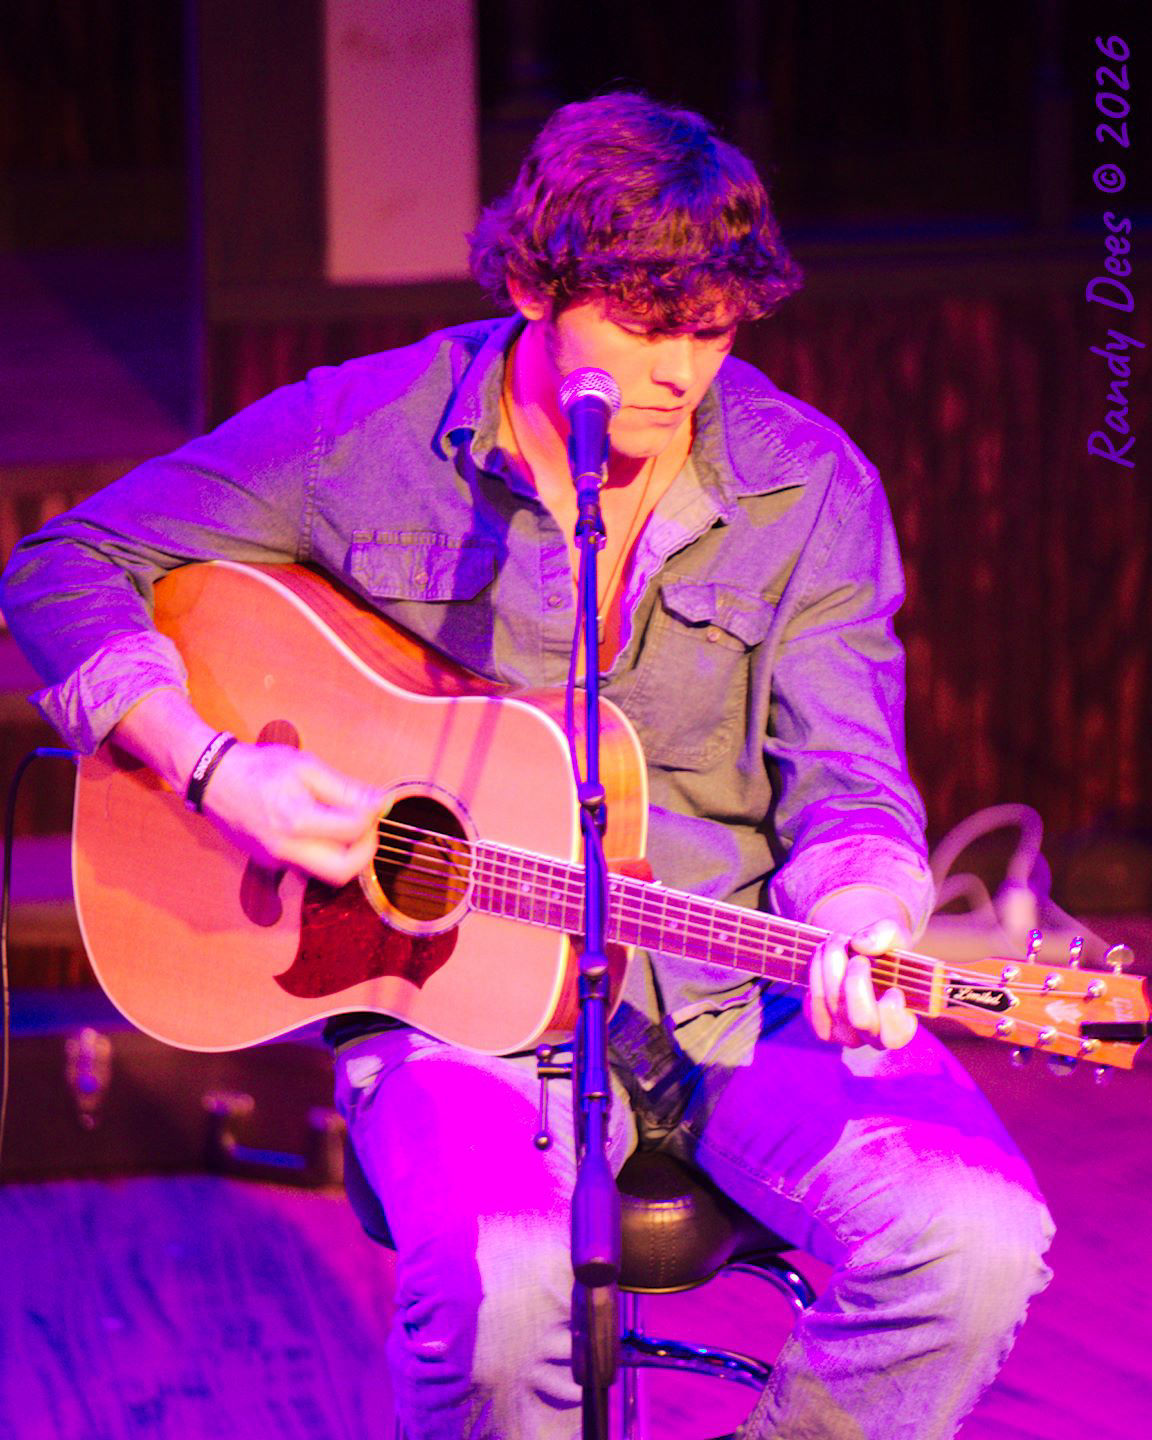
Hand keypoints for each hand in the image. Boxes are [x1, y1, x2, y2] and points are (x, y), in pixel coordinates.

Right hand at [200, 741, 386, 887]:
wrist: (214, 780)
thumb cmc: (259, 768)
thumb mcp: (307, 767)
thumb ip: (346, 789)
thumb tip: (381, 803)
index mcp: (296, 820)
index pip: (353, 831)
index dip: (372, 817)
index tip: (374, 803)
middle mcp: (285, 849)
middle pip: (343, 872)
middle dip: (365, 851)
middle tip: (367, 827)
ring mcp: (276, 860)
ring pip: (326, 873)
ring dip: (345, 854)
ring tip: (344, 824)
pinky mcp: (271, 864)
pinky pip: (308, 865)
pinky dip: (323, 851)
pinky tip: (319, 826)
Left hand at [804, 895, 916, 1049]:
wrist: (861, 956)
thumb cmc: (885, 952)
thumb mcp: (893, 936)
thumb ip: (884, 935)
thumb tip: (861, 943)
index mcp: (900, 1024)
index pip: (896, 1035)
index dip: (892, 1014)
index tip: (893, 990)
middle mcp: (873, 1037)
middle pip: (861, 1020)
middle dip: (856, 982)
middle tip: (858, 957)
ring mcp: (845, 1034)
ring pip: (832, 1005)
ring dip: (830, 967)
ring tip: (835, 940)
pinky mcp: (822, 1026)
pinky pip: (812, 1003)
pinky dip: (816, 973)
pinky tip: (823, 955)